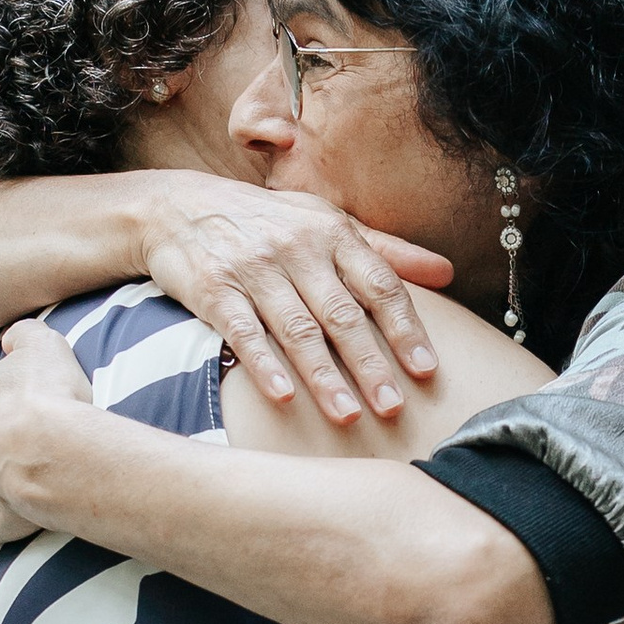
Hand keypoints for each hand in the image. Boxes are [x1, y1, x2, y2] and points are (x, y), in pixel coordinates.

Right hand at [137, 175, 451, 427]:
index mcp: (332, 233)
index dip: (405, 329)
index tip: (425, 370)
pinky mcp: (214, 289)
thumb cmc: (265, 222)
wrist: (176, 207)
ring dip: (324, 376)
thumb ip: (385, 252)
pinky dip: (264, 364)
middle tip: (393, 407)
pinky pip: (243, 332)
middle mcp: (296, 248)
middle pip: (342, 314)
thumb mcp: (325, 222)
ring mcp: (254, 268)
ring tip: (348, 416)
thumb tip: (447, 273)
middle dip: (370, 364)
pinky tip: (283, 395)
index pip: (378, 285)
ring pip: (297, 329)